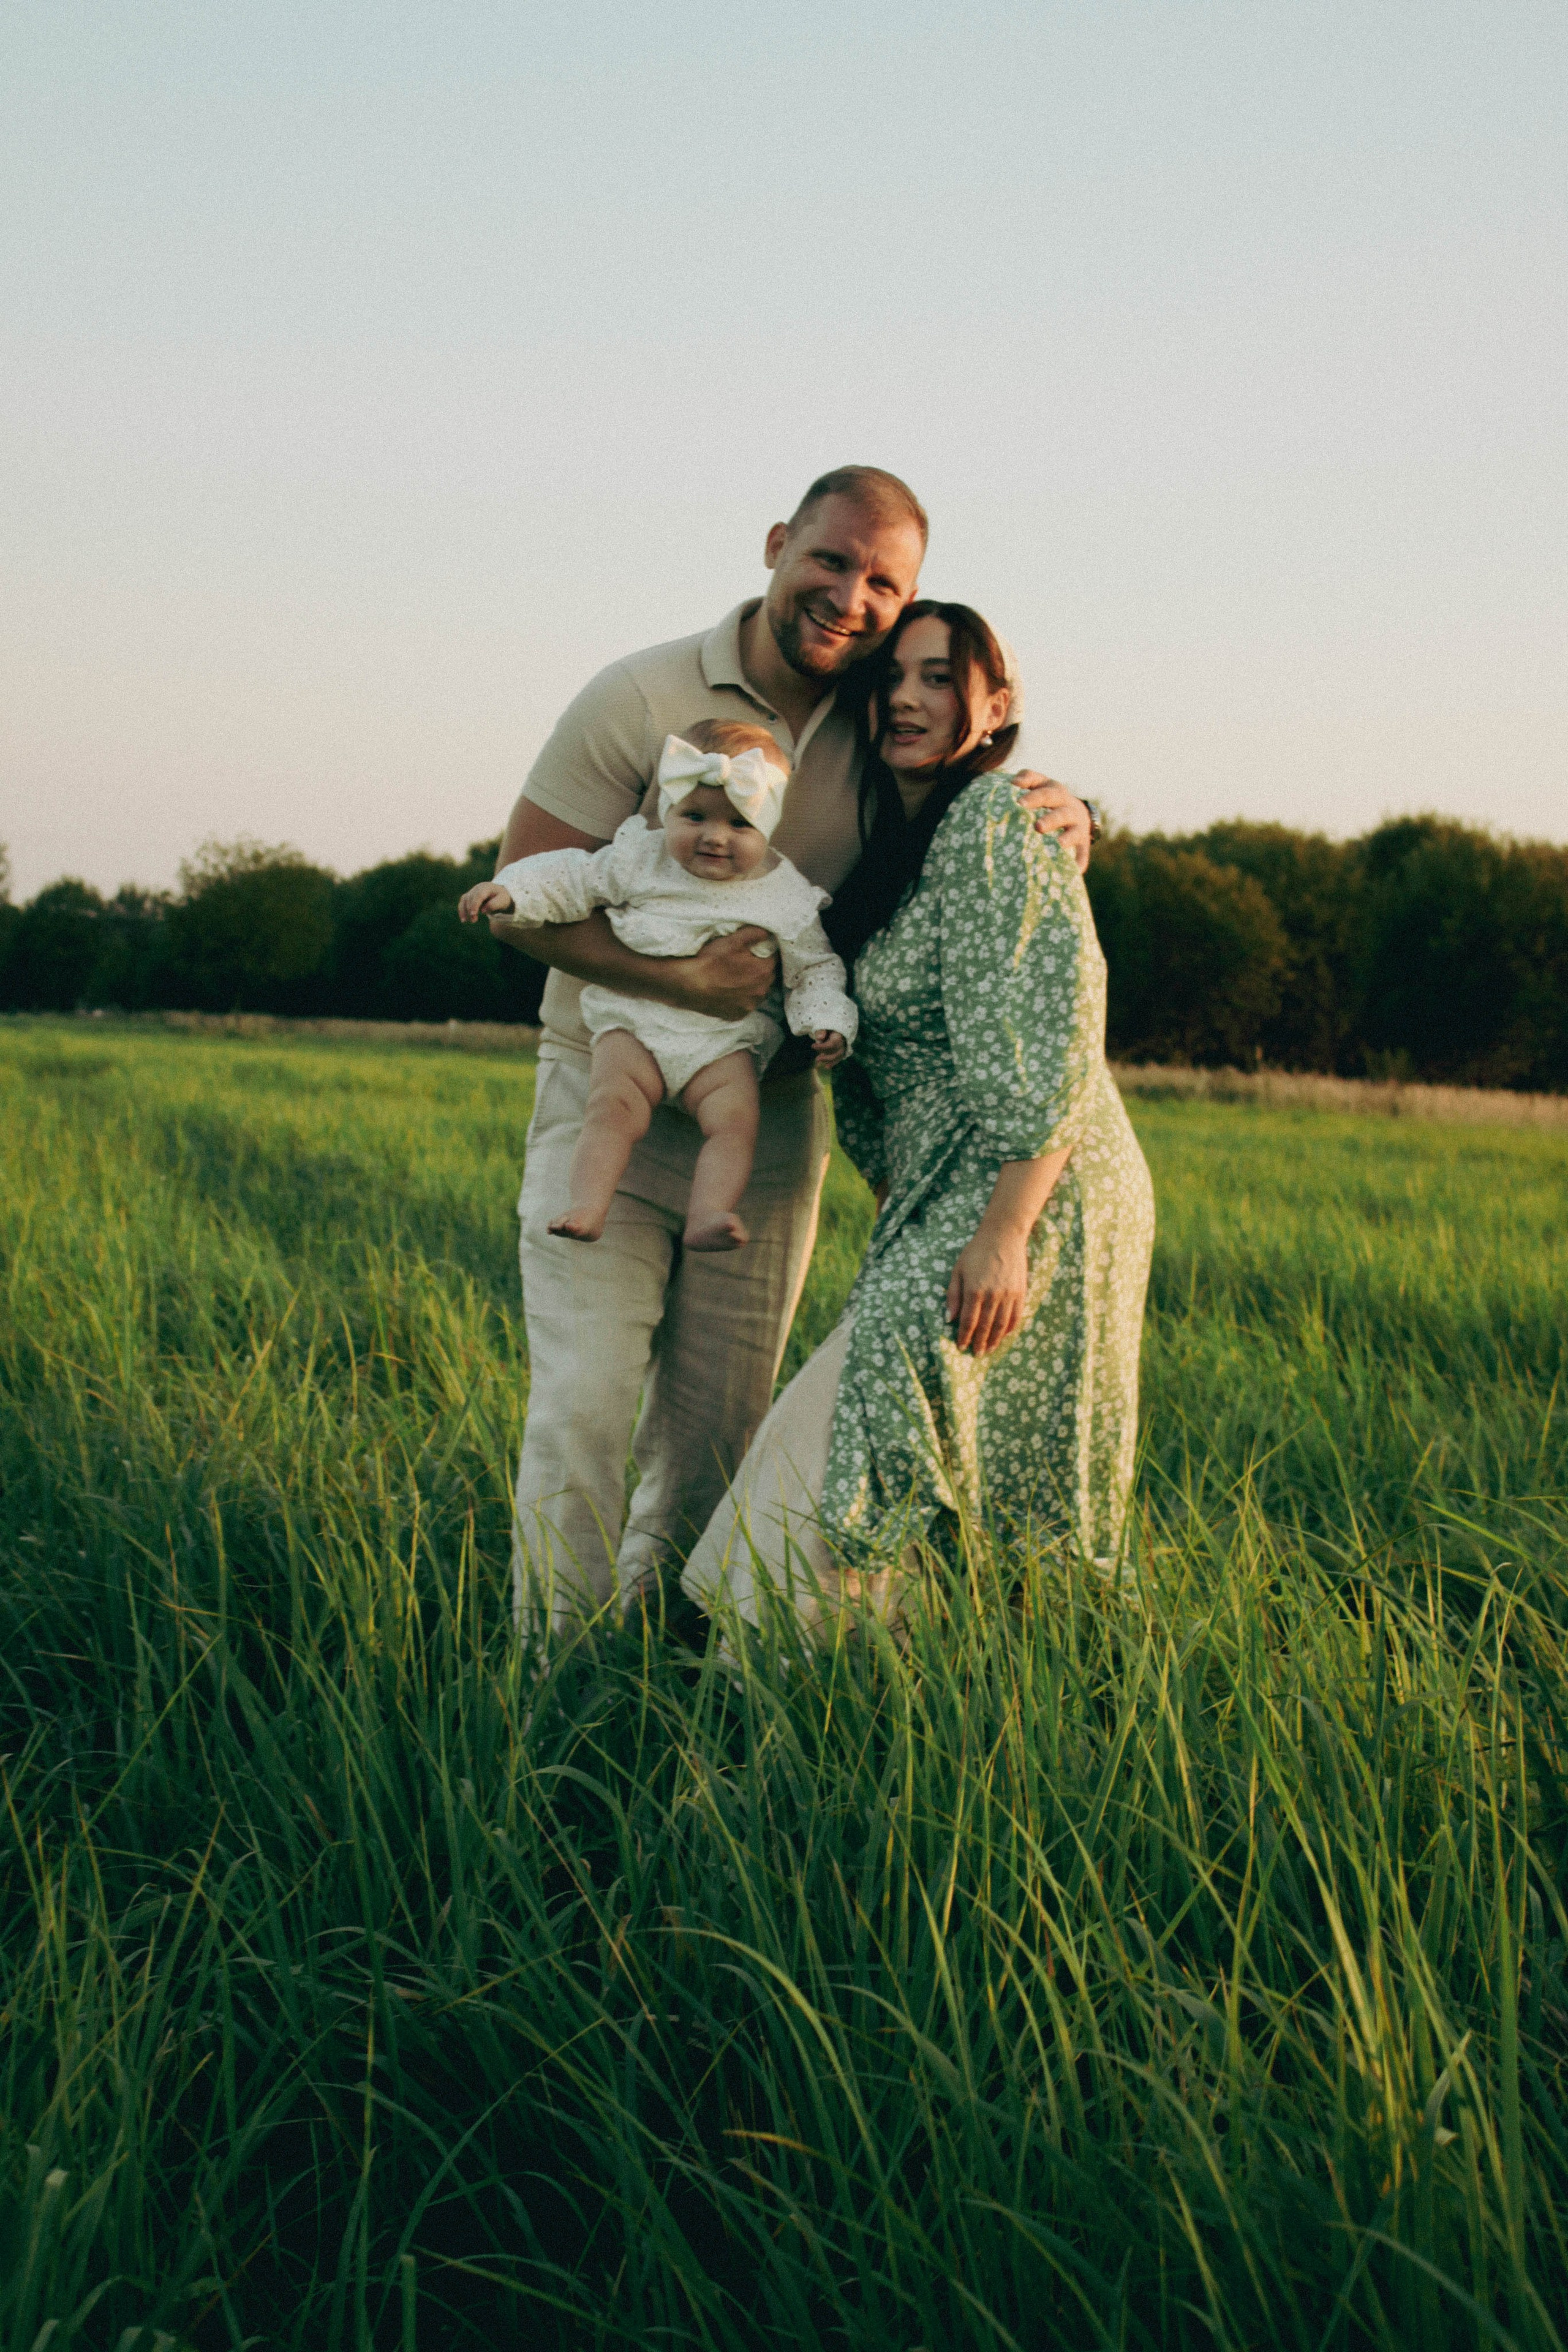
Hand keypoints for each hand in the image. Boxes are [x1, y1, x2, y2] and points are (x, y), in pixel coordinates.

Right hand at [460, 879, 515, 921]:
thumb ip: (494, 905)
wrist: (499, 894)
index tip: (473, 914)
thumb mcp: (502, 901)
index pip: (479, 895)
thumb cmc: (501, 898)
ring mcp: (472, 891)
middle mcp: (477, 888)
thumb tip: (483, 910)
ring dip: (464, 910)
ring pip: (465, 900)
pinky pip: (462, 902)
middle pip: (471, 898)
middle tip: (473, 921)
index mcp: (486, 887)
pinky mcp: (468, 896)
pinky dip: (461, 910)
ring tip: (465, 921)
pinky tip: (463, 919)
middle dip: (470, 909)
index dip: (475, 904)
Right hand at [668, 926, 778, 1021]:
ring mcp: (749, 1005)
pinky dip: (741, 998)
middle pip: (767, 976)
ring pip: (758, 992)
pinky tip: (730, 991)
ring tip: (736, 978)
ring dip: (752, 985)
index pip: (772, 958)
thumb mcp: (732, 941)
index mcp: (763, 971)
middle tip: (743, 964)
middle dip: (759, 969)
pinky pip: (746, 1005)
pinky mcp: (738, 1015)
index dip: (762, 953)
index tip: (752, 952)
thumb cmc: (710, 962)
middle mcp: (761, 991)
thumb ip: (754, 934)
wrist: (689, 985)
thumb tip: (767, 933)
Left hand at [812, 1029, 847, 1069]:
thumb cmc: (828, 1029)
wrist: (835, 1030)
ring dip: (828, 1060)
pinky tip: (826, 1066)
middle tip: (817, 1059)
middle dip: (826, 1057)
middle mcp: (843, 1043)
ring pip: (838, 1056)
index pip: (831, 1044)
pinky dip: (833, 1063)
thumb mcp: (823, 1027)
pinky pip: (838, 1058)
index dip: (822, 1047)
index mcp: (839, 1035)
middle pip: (836, 1052)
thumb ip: (821, 1032)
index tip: (812, 1046)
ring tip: (818, 1060)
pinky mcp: (843, 1052)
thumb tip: (819, 1038)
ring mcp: (844, 1048)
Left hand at [945, 1226, 1028, 1354]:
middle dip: (979, 1343)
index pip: (969, 1321)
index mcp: (974, 1291)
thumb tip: (949, 1319)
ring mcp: (1009, 1295)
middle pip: (985, 1327)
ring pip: (1001, 1325)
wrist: (1003, 1236)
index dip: (964, 1337)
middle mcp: (992, 1296)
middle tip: (976, 1354)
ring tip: (989, 1350)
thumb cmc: (976, 1251)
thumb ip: (953, 1295)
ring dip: (995, 1340)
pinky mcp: (1020, 1292)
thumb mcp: (958, 1270)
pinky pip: (1016, 1316)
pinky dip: (1010, 1328)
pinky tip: (1004, 1335)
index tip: (961, 1347)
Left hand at [1011, 773, 1093, 873]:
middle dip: (1050, 818)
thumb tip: (1012, 783)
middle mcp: (1067, 805)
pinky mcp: (1083, 842)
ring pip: (1073, 831)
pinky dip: (1080, 861)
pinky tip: (1076, 870)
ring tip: (1059, 844)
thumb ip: (1025, 779)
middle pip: (1060, 814)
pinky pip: (1083, 852)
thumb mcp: (1039, 785)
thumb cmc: (1047, 799)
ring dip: (1067, 837)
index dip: (1033, 795)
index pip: (1043, 789)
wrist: (1077, 812)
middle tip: (1038, 827)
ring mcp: (1077, 824)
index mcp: (1054, 790)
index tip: (1019, 803)